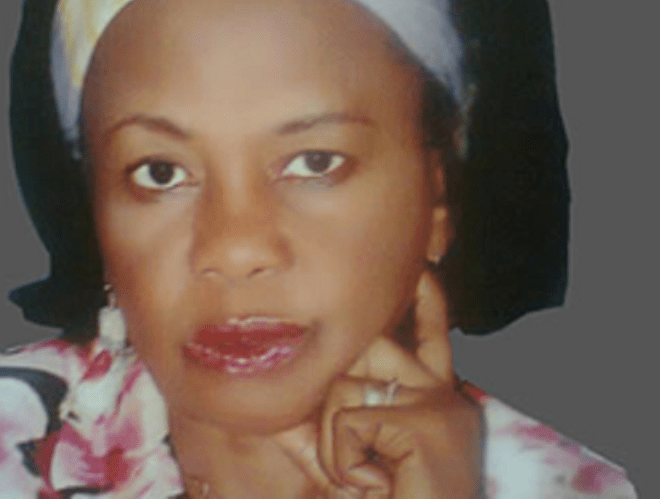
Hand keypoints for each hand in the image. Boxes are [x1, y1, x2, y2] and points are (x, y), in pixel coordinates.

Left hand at [276, 271, 483, 497]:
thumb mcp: (359, 463)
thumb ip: (334, 427)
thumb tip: (299, 403)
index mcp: (438, 402)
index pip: (429, 338)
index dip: (426, 303)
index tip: (426, 268)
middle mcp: (444, 396)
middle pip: (366, 349)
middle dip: (336, 400)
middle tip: (365, 464)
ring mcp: (439, 405)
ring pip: (347, 384)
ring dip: (335, 439)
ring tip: (368, 480)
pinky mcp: (428, 421)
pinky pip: (348, 419)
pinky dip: (343, 458)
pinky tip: (374, 486)